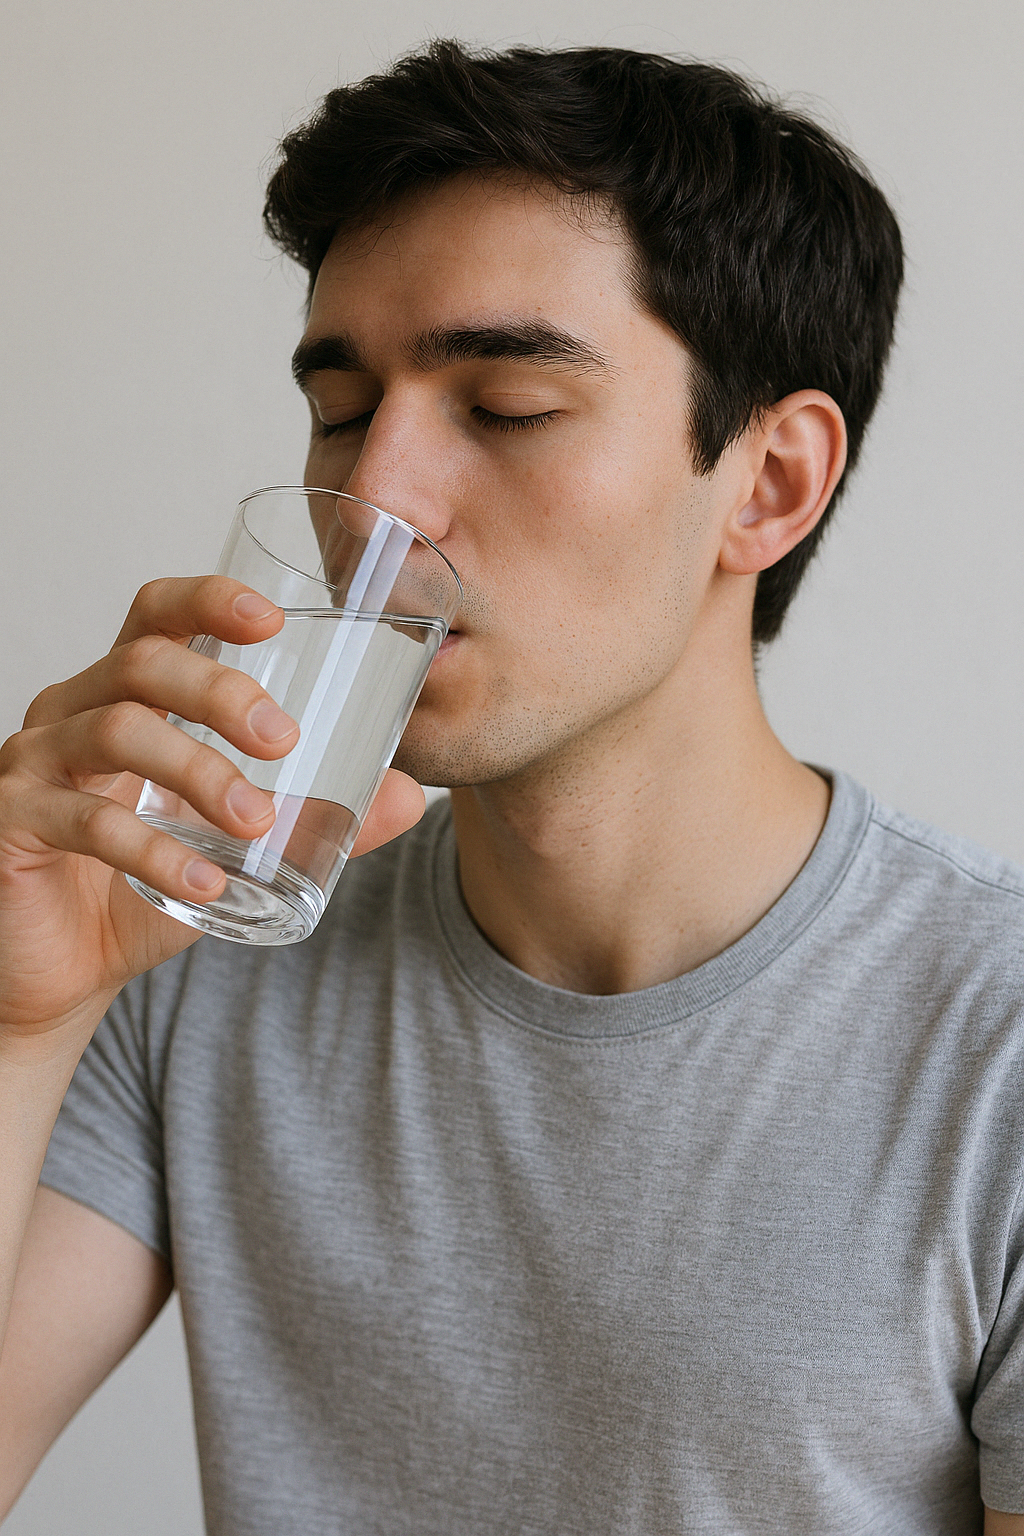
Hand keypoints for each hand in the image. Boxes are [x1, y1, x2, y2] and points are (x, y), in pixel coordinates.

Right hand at [0, 576, 425, 1043]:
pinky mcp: (12, 824)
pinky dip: (154, 851)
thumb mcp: (235, 850)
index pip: (155, 616)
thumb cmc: (140, 889)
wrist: (59, 975)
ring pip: (115, 730)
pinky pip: (85, 822)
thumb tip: (408, 795)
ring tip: (257, 819)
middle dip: (220, 691)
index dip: (207, 601)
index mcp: (122, 696)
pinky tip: (206, 885)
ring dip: (198, 769)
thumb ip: (315, 818)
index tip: (271, 619)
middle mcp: (71, 713)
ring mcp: (32, 765)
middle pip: (141, 663)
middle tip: (286, 741)